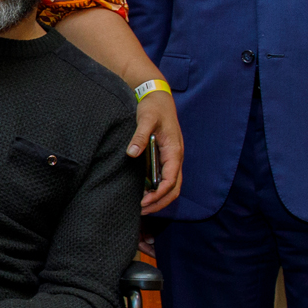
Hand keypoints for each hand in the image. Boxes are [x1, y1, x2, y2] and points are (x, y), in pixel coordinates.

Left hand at [130, 88, 183, 214]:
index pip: (171, 180)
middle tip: (141, 211)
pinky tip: (142, 193)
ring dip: (158, 198)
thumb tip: (132, 154)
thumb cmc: (154, 107)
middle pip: (174, 189)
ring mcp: (171, 158)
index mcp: (174, 151)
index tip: (144, 202)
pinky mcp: (165, 157)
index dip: (159, 194)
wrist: (158, 97)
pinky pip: (164, 178)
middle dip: (160, 202)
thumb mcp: (146, 119)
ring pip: (171, 186)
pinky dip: (156, 190)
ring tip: (141, 206)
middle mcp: (176, 157)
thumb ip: (139, 136)